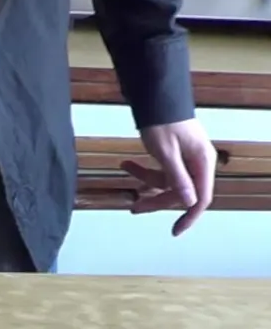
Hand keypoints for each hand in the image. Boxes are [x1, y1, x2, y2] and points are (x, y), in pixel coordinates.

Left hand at [120, 118, 217, 235]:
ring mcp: (187, 158)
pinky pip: (162, 170)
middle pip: (180, 193)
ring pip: (168, 182)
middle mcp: (198, 163)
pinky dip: (145, 170)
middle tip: (134, 209)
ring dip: (146, 183)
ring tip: (126, 173)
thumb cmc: (163, 122)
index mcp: (202, 163)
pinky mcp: (175, 154)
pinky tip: (127, 165)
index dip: (188, 217)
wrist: (157, 97)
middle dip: (156, 200)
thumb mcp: (167, 153)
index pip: (200, 199)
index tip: (174, 232)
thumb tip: (189, 203)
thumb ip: (178, 178)